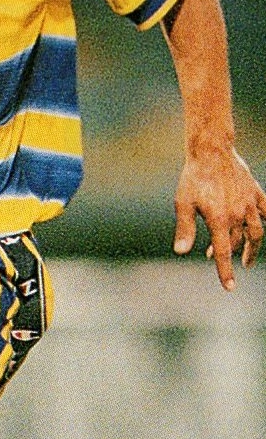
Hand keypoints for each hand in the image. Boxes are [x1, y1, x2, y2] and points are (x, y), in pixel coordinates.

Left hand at [173, 147, 265, 289]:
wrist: (211, 150)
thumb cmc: (193, 177)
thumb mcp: (183, 203)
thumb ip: (185, 229)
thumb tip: (180, 251)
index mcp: (219, 220)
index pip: (222, 252)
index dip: (225, 272)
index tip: (230, 288)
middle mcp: (237, 214)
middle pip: (237, 243)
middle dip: (229, 255)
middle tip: (218, 257)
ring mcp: (249, 204)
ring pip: (256, 232)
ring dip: (251, 247)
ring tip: (247, 257)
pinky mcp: (255, 192)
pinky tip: (260, 227)